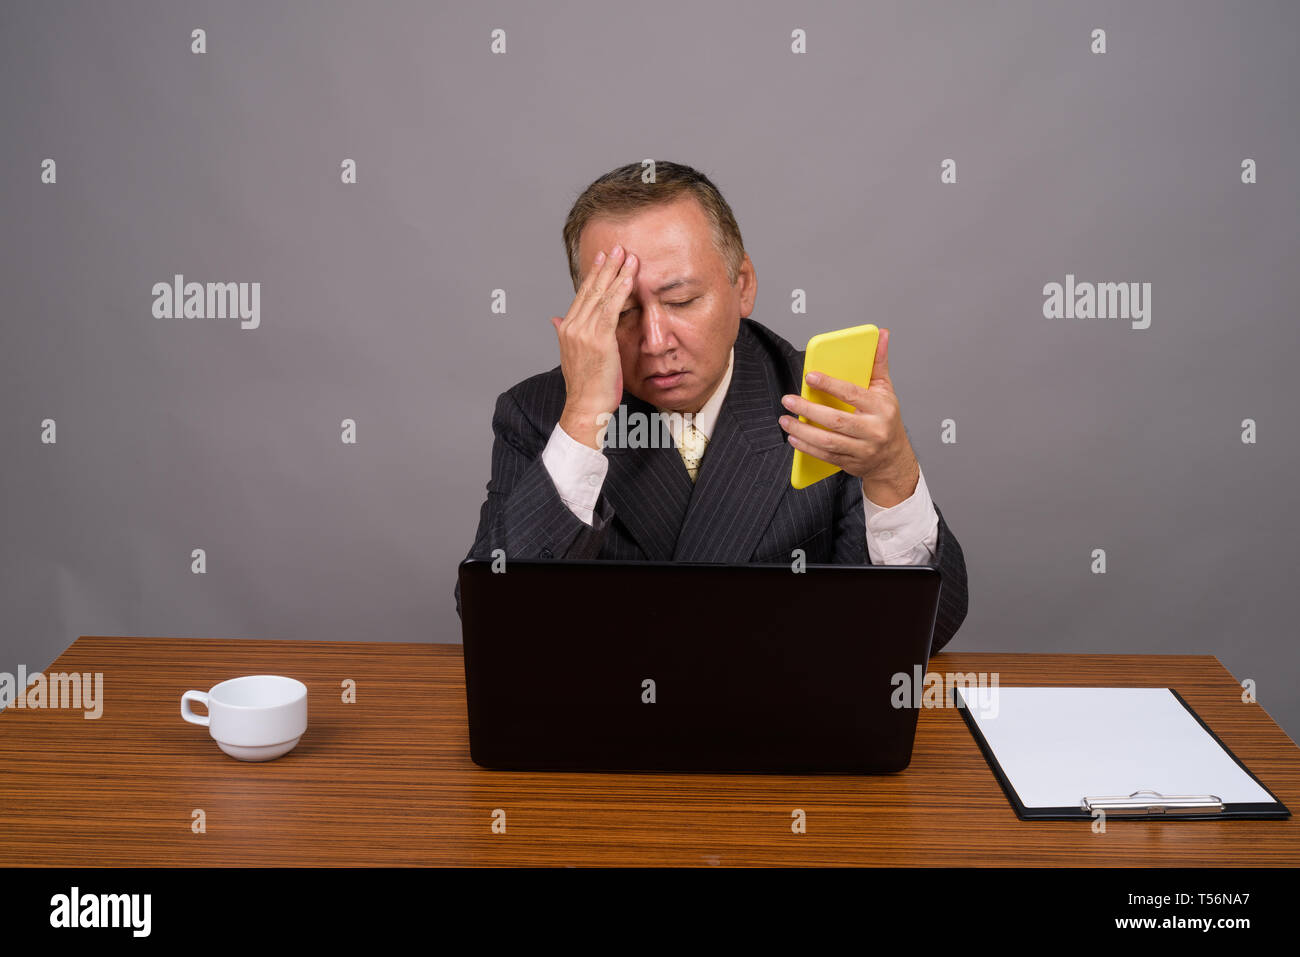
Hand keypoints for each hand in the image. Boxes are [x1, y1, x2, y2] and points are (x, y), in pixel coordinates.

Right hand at [551, 245, 639, 448]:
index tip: (601, 258)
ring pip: (602, 295)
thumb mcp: (572, 356)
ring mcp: (584, 332)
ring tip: (627, 256)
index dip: (593, 275)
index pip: (582, 296)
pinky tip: (629, 277)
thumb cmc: (584, 386)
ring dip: (616, 273)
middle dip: (605, 267)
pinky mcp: (598, 339)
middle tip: (616, 247)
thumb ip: (565, 334)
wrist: (585, 406)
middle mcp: (572, 327)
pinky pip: (611, 308)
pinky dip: (621, 290)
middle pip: (591, 290)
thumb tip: (555, 320)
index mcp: (566, 329)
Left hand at [777, 327, 920, 505]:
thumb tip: (880, 335)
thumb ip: (879, 363)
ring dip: (802, 430)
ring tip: (785, 420)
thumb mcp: (886, 390)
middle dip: (808, 410)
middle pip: (836, 420)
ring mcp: (862, 449)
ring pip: (828, 440)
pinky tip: (793, 438)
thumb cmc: (887, 420)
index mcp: (881, 408)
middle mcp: (873, 430)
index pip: (853, 393)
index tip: (810, 377)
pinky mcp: (850, 462)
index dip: (830, 384)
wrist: (893, 458)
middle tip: (789, 400)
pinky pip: (825, 455)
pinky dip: (806, 447)